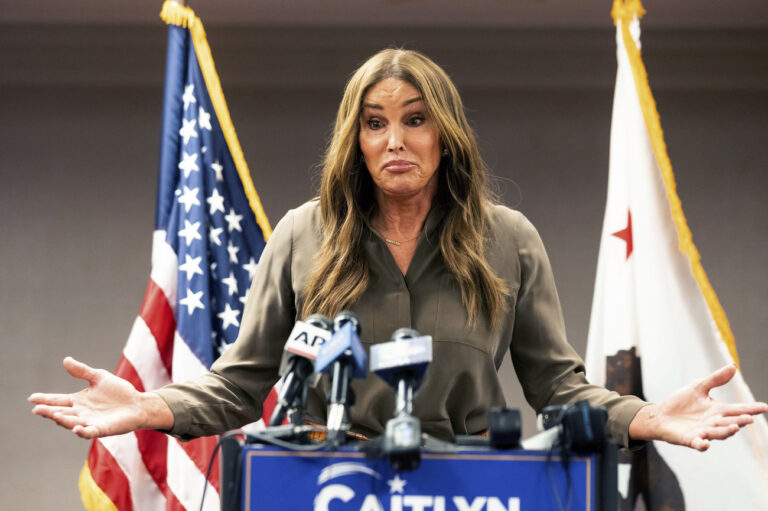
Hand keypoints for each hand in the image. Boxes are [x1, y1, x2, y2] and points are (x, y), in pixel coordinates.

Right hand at [28, 357, 172, 438]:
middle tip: (37, 409)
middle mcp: (81, 413)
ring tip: (54, 415)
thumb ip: (82, 371)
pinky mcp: (102, 429)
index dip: (45, 399)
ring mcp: (90, 422)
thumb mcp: (99, 377)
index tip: (31, 397)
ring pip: (72, 423)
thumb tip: (66, 360)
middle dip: (49, 411)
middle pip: (61, 413)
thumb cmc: (118, 391)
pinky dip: (82, 431)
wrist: (137, 403)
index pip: (58, 400)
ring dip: (63, 420)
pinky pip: (89, 432)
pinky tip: (77, 428)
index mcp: (78, 401)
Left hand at [629, 364, 767, 450]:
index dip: (751, 409)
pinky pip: (698, 444)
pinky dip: (702, 445)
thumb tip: (733, 366)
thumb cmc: (680, 402)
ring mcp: (702, 432)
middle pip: (730, 423)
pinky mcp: (689, 439)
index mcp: (717, 410)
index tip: (764, 407)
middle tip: (748, 418)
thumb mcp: (698, 387)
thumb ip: (715, 380)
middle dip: (739, 421)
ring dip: (726, 431)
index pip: (737, 409)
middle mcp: (713, 423)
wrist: (660, 415)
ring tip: (735, 427)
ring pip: (718, 433)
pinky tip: (705, 443)